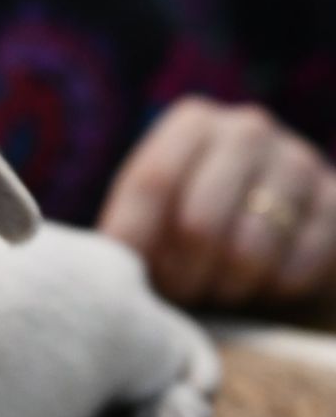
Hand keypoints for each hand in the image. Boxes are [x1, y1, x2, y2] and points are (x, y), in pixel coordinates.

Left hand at [99, 96, 335, 305]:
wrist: (269, 236)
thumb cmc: (185, 230)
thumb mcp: (146, 220)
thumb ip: (124, 235)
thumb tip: (105, 266)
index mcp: (191, 123)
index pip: (152, 184)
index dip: (137, 243)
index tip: (129, 278)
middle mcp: (247, 129)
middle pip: (198, 223)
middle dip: (181, 276)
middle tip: (178, 293)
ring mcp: (298, 161)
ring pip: (247, 253)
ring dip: (223, 288)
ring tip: (214, 289)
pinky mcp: (335, 202)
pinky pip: (293, 270)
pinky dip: (268, 292)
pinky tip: (258, 285)